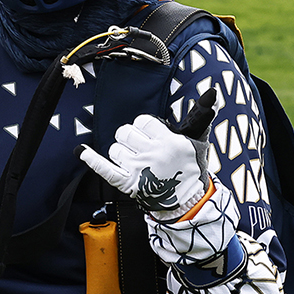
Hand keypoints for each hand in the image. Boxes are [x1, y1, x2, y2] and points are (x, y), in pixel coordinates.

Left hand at [79, 114, 210, 219]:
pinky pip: (104, 168)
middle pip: (125, 132)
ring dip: (121, 152)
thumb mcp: (198, 141)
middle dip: (131, 138)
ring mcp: (137, 169)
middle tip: (142, 148)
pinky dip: (91, 159)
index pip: (143, 121)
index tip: (152, 136)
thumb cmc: (191, 169)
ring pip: (115, 148)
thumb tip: (212, 91)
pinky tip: (81, 151)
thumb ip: (202, 114)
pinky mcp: (127, 184)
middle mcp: (151, 154)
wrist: (187, 202)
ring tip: (134, 160)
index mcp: (168, 141)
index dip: (146, 127)